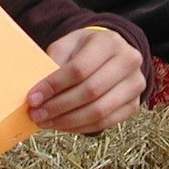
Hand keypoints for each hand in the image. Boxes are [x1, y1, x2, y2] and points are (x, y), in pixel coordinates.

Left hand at [27, 27, 144, 132]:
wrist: (109, 53)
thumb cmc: (83, 49)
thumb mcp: (67, 45)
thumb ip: (53, 63)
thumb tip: (38, 94)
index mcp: (109, 41)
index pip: (79, 68)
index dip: (54, 86)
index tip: (33, 98)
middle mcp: (129, 61)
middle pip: (91, 91)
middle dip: (59, 106)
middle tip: (37, 115)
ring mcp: (135, 84)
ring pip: (99, 111)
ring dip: (68, 121)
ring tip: (47, 122)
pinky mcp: (134, 104)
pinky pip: (106, 122)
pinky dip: (81, 127)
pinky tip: (63, 125)